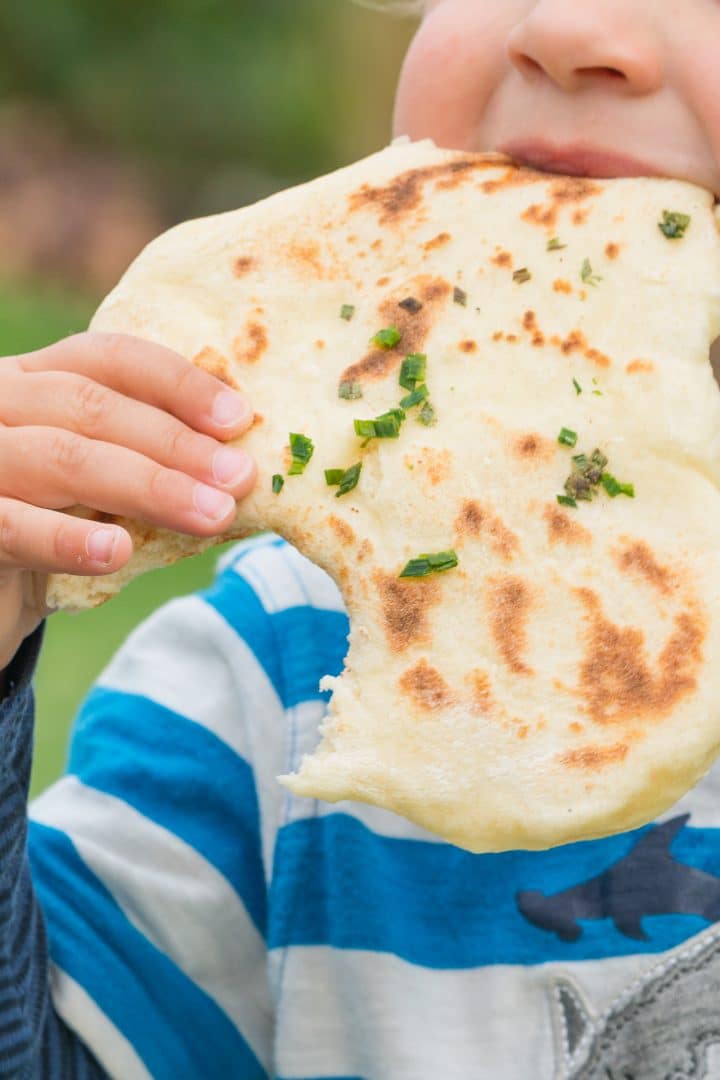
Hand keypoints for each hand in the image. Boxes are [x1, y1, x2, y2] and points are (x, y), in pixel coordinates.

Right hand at [0, 331, 256, 674]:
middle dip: (175, 443)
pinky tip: (117, 551)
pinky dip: (66, 538)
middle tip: (239, 478)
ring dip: (147, 487)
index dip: (176, 383)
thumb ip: (145, 464)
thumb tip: (236, 469)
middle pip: (90, 407)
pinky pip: (12, 525)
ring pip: (61, 458)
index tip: (238, 420)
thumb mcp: (98, 489)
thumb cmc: (48, 532)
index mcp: (34, 382)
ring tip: (210, 514)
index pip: (107, 358)